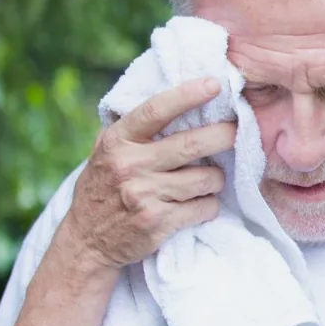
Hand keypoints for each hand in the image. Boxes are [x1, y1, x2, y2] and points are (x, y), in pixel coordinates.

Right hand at [62, 77, 235, 271]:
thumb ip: (133, 130)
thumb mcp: (106, 153)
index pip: (156, 110)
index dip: (188, 95)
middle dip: (224, 136)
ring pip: (206, 178)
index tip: (214, 84)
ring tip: (207, 181)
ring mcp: (144, 194)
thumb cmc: (104, 189)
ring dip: (216, 180)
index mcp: (118, 141)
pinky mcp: (159, 221)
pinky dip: (209, 206)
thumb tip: (175, 100)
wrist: (87, 241)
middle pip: (192, 144)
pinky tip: (198, 205)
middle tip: (237, 132)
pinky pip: (205, 207)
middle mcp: (130, 165)